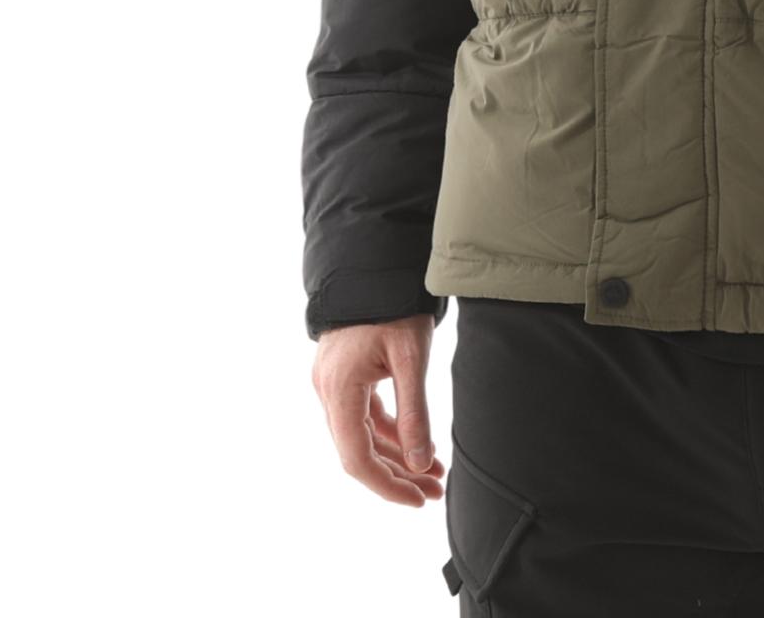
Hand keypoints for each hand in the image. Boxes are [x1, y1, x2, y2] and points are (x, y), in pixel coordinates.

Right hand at [312, 313, 444, 505]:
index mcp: (339, 389)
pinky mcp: (344, 376)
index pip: (357, 457)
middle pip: (359, 451)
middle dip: (397, 475)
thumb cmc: (394, 304)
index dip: (386, 485)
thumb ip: (415, 412)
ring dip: (396, 456)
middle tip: (434, 491)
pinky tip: (417, 445)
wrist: (374, 264)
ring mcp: (333, 384)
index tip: (417, 500)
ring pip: (363, 435)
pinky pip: (364, 416)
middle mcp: (328, 391)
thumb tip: (421, 464)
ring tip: (434, 473)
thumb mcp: (411, 357)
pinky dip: (390, 432)